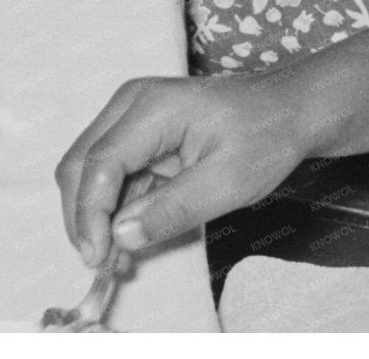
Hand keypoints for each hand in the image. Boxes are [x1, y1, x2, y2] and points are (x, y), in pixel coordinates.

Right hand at [56, 72, 312, 267]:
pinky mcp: (138, 133)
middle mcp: (128, 106)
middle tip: (100, 263)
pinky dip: (115, 208)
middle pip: (81, 164)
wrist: (288, 110)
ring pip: (91, 171)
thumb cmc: (265, 138)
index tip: (95, 257)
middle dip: (84, 216)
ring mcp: (130, 117)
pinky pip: (114, 173)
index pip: (100, 163)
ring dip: (97, 216)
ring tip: (113, 260)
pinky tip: (126, 239)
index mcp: (149, 108)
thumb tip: (120, 237)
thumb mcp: (228, 182)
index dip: (90, 214)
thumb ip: (172, 210)